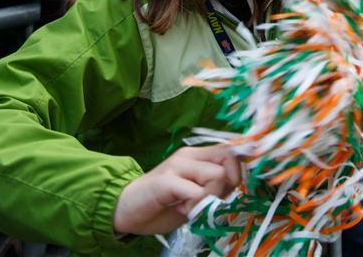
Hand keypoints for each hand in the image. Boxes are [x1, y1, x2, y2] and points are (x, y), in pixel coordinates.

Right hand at [113, 145, 241, 235]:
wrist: (124, 210)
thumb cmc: (162, 204)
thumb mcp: (195, 194)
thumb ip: (215, 187)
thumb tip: (238, 187)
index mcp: (197, 156)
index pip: (231, 152)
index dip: (237, 173)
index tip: (226, 193)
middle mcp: (188, 156)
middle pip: (229, 160)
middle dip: (228, 185)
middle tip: (209, 200)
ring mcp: (176, 166)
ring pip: (216, 176)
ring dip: (210, 197)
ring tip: (191, 206)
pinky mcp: (165, 181)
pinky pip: (196, 192)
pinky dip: (195, 206)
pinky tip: (182, 210)